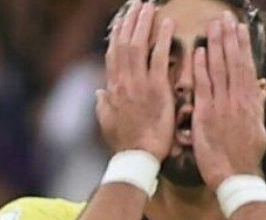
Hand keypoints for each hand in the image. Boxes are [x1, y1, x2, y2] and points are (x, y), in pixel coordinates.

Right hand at [96, 1, 175, 159]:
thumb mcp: (108, 122)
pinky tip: (167, 23)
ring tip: (149, 6)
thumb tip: (99, 92)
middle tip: (138, 4)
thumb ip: (103, 104)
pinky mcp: (156, 88)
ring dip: (143, 22)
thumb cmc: (125, 143)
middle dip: (130, 21)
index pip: (113, 54)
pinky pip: (159, 57)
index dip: (117, 34)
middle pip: (124, 43)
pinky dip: (162, 38)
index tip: (122, 20)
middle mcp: (123, 81)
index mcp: (112, 88)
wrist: (138, 157)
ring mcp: (139, 83)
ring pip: (138, 44)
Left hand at [193, 12, 265, 188]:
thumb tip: (262, 87)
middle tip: (224, 18)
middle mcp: (239, 101)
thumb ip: (257, 105)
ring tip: (213, 25)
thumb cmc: (245, 157)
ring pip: (220, 70)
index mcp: (251, 103)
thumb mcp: (258, 129)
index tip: (239, 28)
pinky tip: (199, 52)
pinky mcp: (208, 117)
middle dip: (229, 38)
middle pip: (234, 63)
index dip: (242, 46)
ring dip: (216, 46)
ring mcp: (224, 107)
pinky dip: (202, 69)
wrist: (237, 178)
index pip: (246, 67)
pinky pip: (205, 88)